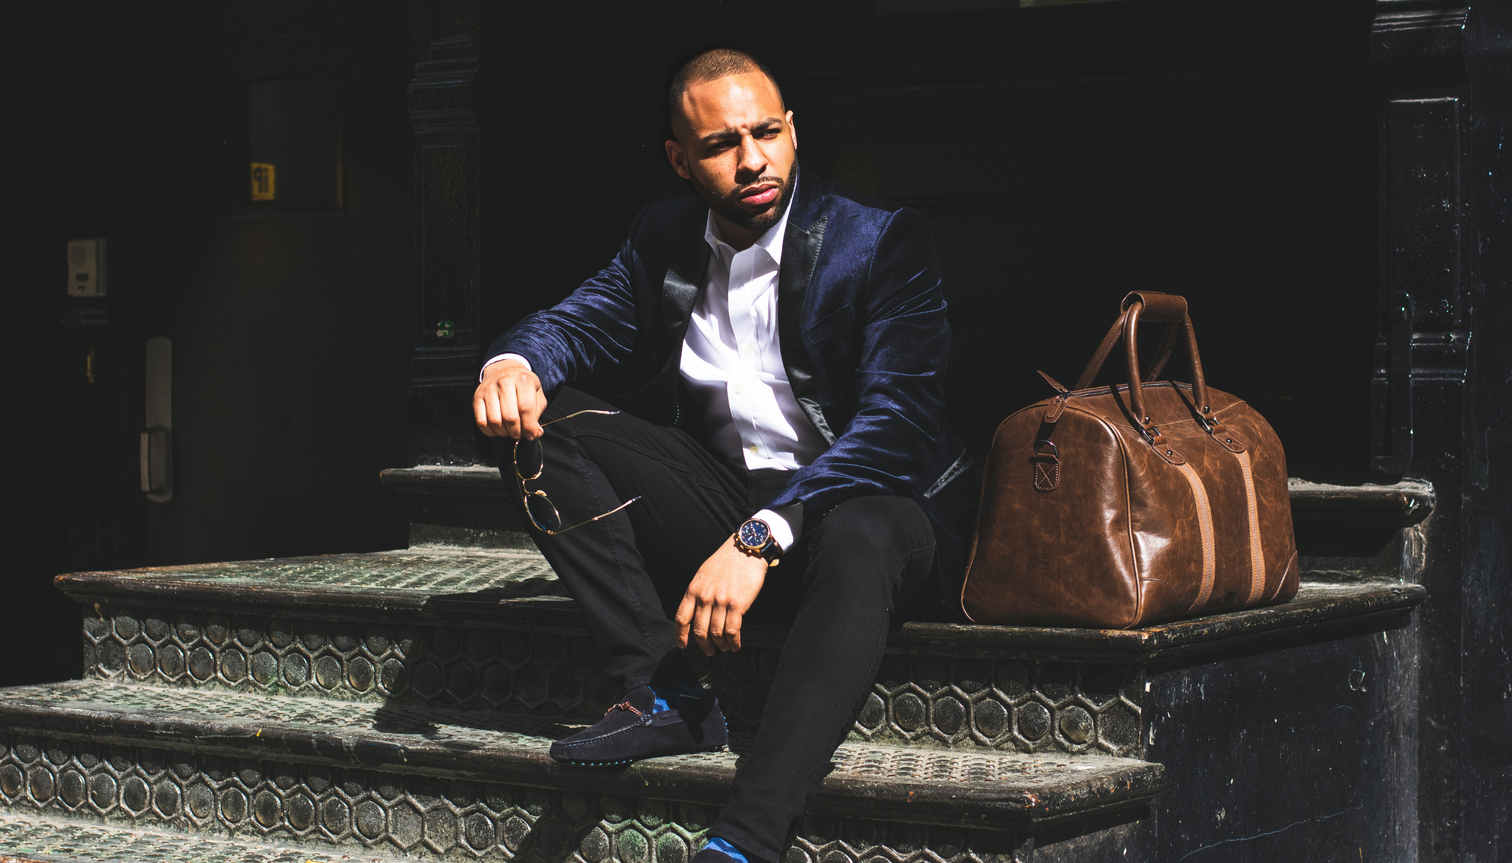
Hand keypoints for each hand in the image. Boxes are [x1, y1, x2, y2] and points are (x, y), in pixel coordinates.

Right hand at [473, 360, 546, 439]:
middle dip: (517, 432)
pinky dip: (490, 431)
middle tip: (520, 433)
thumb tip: (535, 433)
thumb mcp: (537, 393)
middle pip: (510, 417)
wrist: (504, 368)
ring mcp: (489, 389)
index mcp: (523, 380)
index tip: (531, 435)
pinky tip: (498, 429)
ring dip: (504, 433)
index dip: (530, 427)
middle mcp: (504, 382)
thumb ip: (537, 414)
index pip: (526, 409)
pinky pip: (481, 421)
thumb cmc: (522, 384)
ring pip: (495, 421)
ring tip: (509, 431)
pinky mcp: (478, 397)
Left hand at [676, 536, 767, 654]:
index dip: (681, 635)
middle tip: (709, 652)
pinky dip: (733, 642)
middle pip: (699, 631)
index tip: (683, 645)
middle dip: (704, 646)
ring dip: (721, 646)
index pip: (682, 618)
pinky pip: (732, 631)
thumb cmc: (726, 561)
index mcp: (693, 589)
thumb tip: (696, 612)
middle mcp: (705, 597)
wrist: (746, 550)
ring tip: (725, 648)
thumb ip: (698, 592)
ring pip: (716, 634)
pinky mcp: (737, 605)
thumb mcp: (703, 574)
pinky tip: (735, 645)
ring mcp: (721, 602)